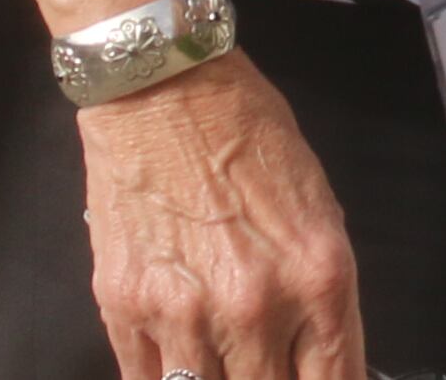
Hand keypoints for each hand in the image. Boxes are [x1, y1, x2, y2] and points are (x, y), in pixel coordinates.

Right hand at [70, 53, 366, 379]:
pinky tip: (179, 363)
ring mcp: (186, 315)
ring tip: (221, 359)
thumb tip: (317, 358)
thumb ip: (319, 295)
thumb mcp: (319, 211)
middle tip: (265, 364)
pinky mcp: (126, 310)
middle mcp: (256, 306)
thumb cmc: (246, 137)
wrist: (166, 94)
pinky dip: (163, 378)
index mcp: (319, 277)